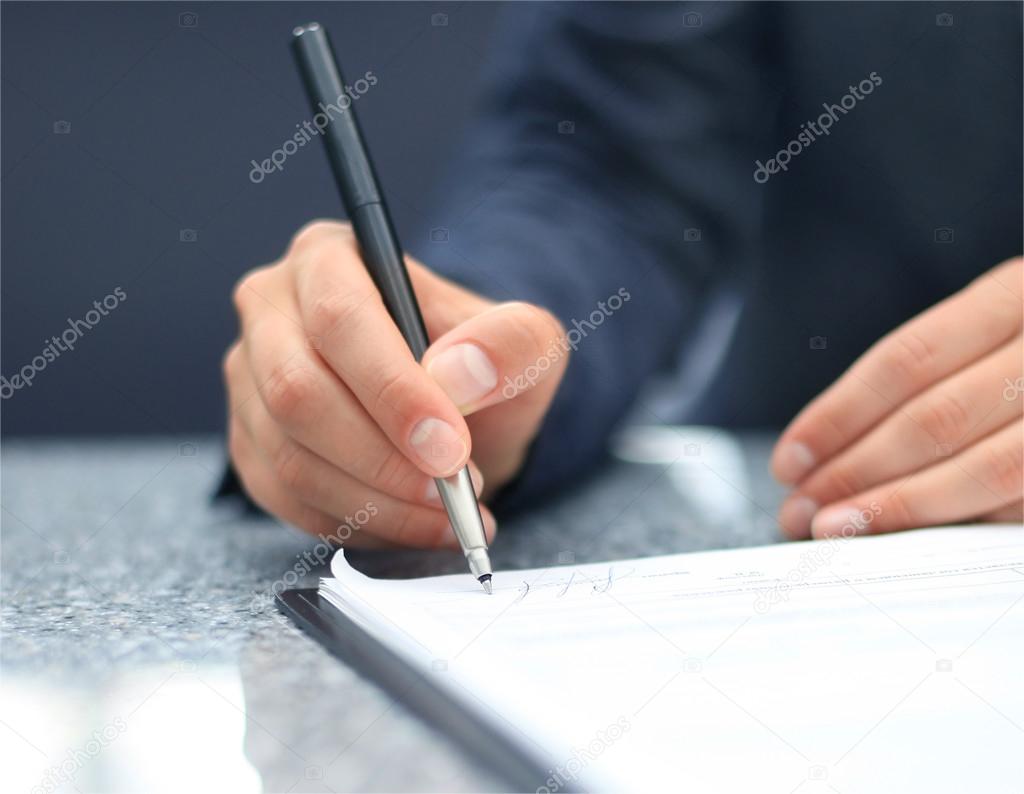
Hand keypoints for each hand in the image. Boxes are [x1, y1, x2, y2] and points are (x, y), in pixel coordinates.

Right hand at [223, 221, 566, 547]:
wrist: (454, 411)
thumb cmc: (479, 364)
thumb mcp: (525, 341)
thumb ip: (510, 343)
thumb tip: (456, 376)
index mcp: (329, 258)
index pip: (339, 318)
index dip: (392, 390)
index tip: (450, 448)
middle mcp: (271, 309)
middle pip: (297, 391)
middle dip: (382, 458)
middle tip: (454, 490)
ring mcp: (250, 379)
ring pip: (288, 455)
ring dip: (375, 502)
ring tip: (448, 514)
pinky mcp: (249, 441)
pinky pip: (283, 497)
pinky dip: (353, 523)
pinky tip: (409, 523)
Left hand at [771, 257, 1022, 538]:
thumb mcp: (1002, 330)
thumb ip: (938, 375)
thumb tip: (831, 450)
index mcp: (1019, 294)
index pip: (907, 359)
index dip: (838, 414)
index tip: (789, 460)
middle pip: (935, 417)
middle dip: (855, 471)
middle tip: (797, 511)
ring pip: (989, 467)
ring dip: (902, 507)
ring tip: (838, 531)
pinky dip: (971, 522)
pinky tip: (922, 539)